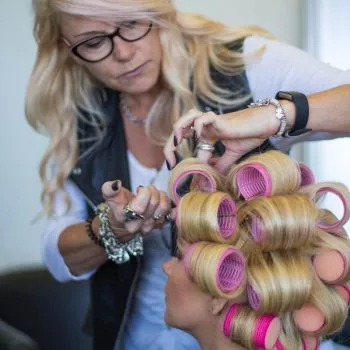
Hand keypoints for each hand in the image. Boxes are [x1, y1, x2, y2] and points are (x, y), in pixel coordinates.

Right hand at [101, 180, 170, 239]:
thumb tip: (116, 184)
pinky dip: (168, 204)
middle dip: (152, 190)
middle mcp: (137, 225)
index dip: (143, 193)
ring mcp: (149, 227)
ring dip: (162, 196)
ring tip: (155, 194)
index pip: (139, 207)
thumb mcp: (110, 196)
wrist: (123, 220)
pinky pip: (170, 213)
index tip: (139, 189)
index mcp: (124, 217)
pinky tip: (161, 201)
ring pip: (164, 208)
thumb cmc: (118, 205)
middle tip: (147, 189)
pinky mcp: (159, 225)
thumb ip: (109, 189)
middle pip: (154, 203)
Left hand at [164, 107, 278, 172]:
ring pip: (189, 117)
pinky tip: (199, 138)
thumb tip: (211, 178)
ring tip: (177, 143)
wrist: (266, 125)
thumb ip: (221, 164)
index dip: (174, 151)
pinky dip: (198, 126)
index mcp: (207, 133)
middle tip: (170, 161)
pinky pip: (204, 118)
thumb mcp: (232, 154)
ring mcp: (212, 121)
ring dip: (179, 128)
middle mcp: (206, 126)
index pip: (185, 138)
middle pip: (181, 128)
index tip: (172, 166)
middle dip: (171, 143)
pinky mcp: (220, 119)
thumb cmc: (250, 135)